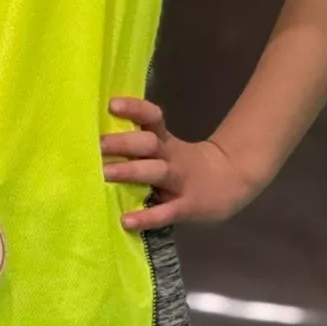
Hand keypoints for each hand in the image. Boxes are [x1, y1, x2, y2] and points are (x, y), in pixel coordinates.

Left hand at [101, 98, 258, 229]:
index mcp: (165, 141)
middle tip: (98, 144)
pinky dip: (147, 217)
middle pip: (149, 143)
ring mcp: (180, 182)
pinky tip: (126, 221)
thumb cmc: (185, 164)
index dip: (134, 109)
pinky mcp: (187, 207)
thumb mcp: (168, 148)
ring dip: (131, 171)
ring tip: (104, 174)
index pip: (151, 117)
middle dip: (124, 142)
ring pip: (156, 172)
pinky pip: (166, 212)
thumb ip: (139, 144)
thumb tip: (95, 139)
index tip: (112, 104)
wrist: (231, 182)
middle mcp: (171, 158)